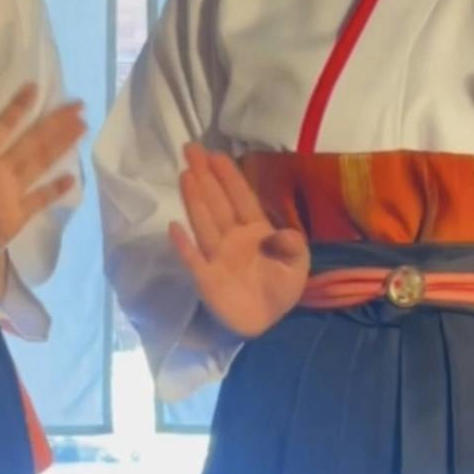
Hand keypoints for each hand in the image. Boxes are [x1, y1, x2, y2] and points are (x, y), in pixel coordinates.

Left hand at [0, 84, 83, 270]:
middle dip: (53, 122)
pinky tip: (71, 178)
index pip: (0, 129)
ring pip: (40, 163)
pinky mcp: (17, 216)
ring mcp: (11, 192)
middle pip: (31, 141)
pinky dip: (54, 190)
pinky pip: (39, 200)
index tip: (34, 88)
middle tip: (77, 104)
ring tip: (82, 126)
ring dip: (60, 144)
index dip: (16, 109)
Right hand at [170, 146, 310, 337]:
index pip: (241, 198)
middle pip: (218, 203)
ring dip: (195, 201)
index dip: (229, 176)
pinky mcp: (207, 280)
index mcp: (255, 230)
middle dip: (206, 176)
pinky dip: (184, 247)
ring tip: (186, 176)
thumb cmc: (280, 290)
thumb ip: (292, 246)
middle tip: (191, 150)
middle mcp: (232, 238)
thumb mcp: (298, 266)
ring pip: (205, 224)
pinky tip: (174, 228)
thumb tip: (279, 234)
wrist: (267, 323)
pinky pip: (194, 260)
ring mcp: (217, 257)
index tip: (216, 154)